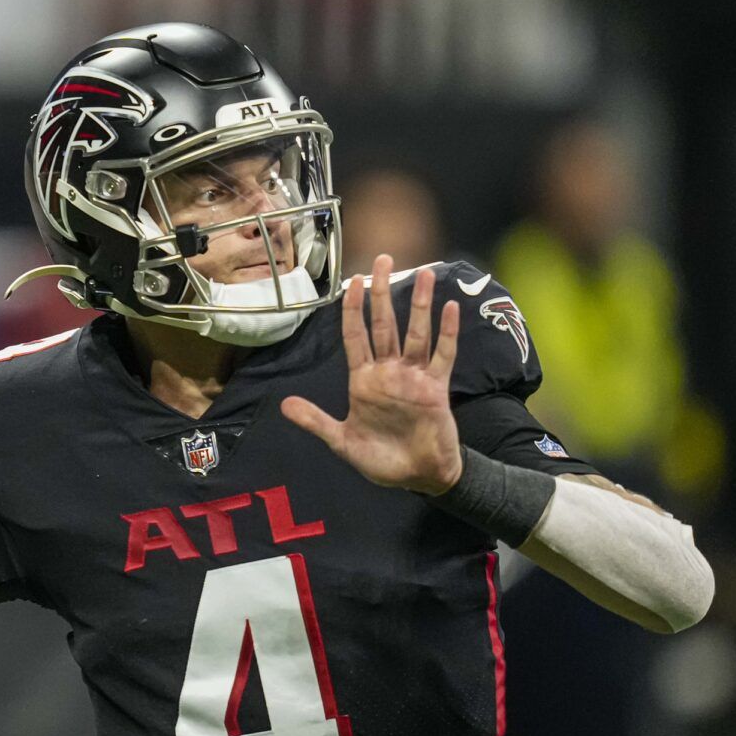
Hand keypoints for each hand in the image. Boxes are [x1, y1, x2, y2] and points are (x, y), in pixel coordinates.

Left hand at [280, 253, 464, 493]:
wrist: (418, 477)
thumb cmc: (381, 459)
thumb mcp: (342, 441)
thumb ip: (316, 421)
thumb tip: (284, 406)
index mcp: (364, 381)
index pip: (356, 336)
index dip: (353, 309)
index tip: (353, 281)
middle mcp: (389, 372)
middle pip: (384, 324)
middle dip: (383, 292)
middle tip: (384, 259)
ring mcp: (414, 377)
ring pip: (416, 332)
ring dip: (420, 304)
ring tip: (425, 273)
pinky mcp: (436, 388)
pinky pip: (443, 355)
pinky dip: (447, 333)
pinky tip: (451, 308)